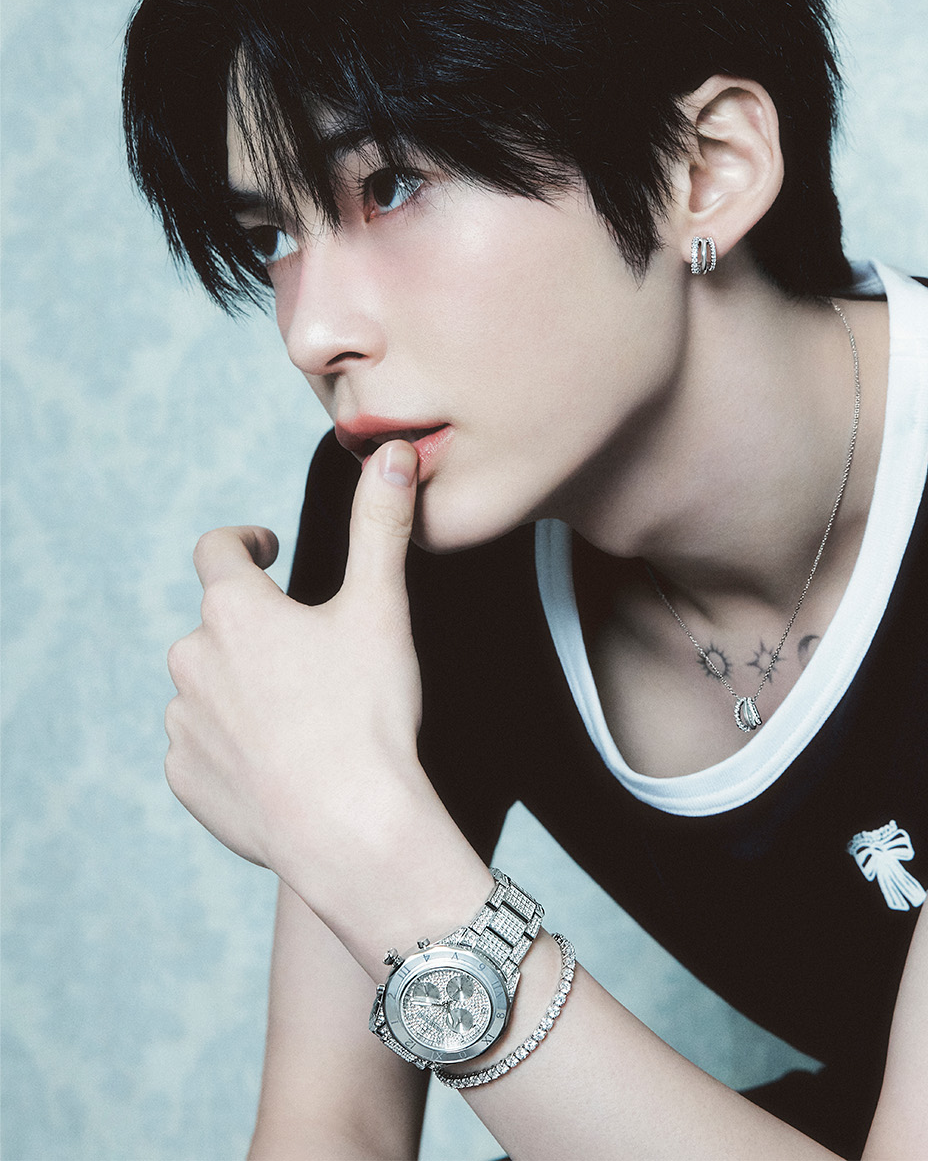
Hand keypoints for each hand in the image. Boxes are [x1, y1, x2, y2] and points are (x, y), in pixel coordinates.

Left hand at [164, 440, 423, 876]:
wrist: (349, 829)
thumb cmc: (367, 713)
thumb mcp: (381, 608)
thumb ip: (381, 524)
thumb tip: (390, 452)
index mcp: (235, 612)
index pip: (217, 551)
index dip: (246, 542)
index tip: (270, 549)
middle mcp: (192, 661)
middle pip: (217, 625)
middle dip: (256, 629)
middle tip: (312, 654)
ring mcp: (183, 724)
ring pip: (207, 687)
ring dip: (241, 688)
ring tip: (300, 716)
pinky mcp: (185, 779)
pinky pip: (201, 746)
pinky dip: (232, 744)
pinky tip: (279, 762)